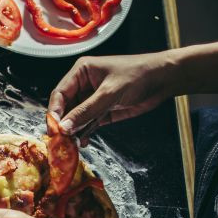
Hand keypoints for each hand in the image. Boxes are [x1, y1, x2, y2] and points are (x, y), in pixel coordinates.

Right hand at [48, 51, 176, 140]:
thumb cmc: (138, 75)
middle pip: (65, 108)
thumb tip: (64, 127)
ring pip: (76, 118)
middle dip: (64, 125)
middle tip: (61, 142)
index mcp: (81, 72)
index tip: (54, 130)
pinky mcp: (102, 110)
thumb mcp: (109, 93)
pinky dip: (85, 133)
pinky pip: (88, 124)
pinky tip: (84, 142)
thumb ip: (86, 111)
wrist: (163, 79)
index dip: (54, 113)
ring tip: (72, 145)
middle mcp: (84, 85)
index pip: (59, 94)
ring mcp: (93, 99)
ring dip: (74, 131)